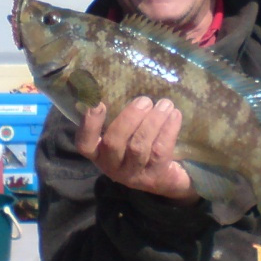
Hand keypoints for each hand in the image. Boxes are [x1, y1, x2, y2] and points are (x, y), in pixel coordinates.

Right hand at [76, 96, 197, 202]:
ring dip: (152, 122)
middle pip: (113, 143)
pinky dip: (168, 131)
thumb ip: (117, 116)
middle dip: (129, 119)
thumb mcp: (124, 135)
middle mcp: (111, 166)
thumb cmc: (138, 146)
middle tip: (144, 100)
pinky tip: (174, 115)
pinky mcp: (155, 176)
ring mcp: (133, 174)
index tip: (98, 103)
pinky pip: (160, 152)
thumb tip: (115, 82)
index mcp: (98, 153)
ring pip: (138, 147)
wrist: (165, 178)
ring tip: (165, 104)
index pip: (85, 144)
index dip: (89, 125)